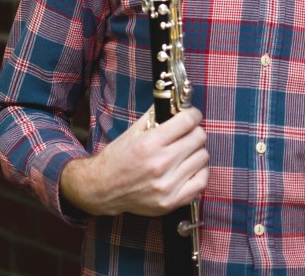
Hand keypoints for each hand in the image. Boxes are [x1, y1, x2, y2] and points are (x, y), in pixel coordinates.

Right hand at [60, 106, 208, 216]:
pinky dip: (199, 171)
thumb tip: (177, 102)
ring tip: (184, 152)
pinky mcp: (171, 202)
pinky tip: (188, 168)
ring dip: (196, 151)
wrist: (101, 189)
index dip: (193, 114)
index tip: (192, 115)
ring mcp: (166, 185)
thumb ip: (157, 114)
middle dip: (194, 131)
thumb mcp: (134, 130)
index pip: (188, 121)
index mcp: (150, 144)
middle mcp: (160, 165)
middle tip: (186, 134)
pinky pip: (202, 181)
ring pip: (202, 157)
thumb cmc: (118, 158)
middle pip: (199, 137)